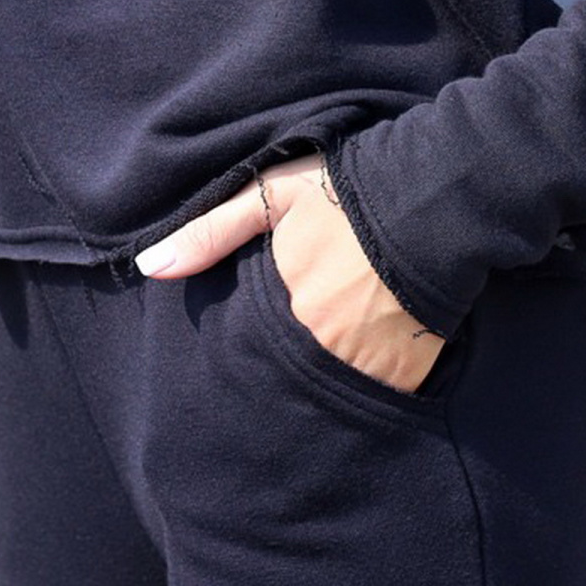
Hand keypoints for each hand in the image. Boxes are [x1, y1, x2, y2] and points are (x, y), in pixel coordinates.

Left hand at [134, 155, 449, 394]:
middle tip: (289, 357)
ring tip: (330, 356)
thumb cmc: (348, 189)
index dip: (243, 350)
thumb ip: (211, 232)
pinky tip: (369, 361)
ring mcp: (365, 364)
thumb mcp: (273, 195)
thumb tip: (149, 268)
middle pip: (286, 375)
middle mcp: (320, 341)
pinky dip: (370, 384)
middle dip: (283, 370)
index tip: (244, 350)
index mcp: (282, 300)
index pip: (245, 349)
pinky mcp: (407, 377)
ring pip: (330, 391)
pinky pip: (378, 397)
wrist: (436, 197)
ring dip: (326, 380)